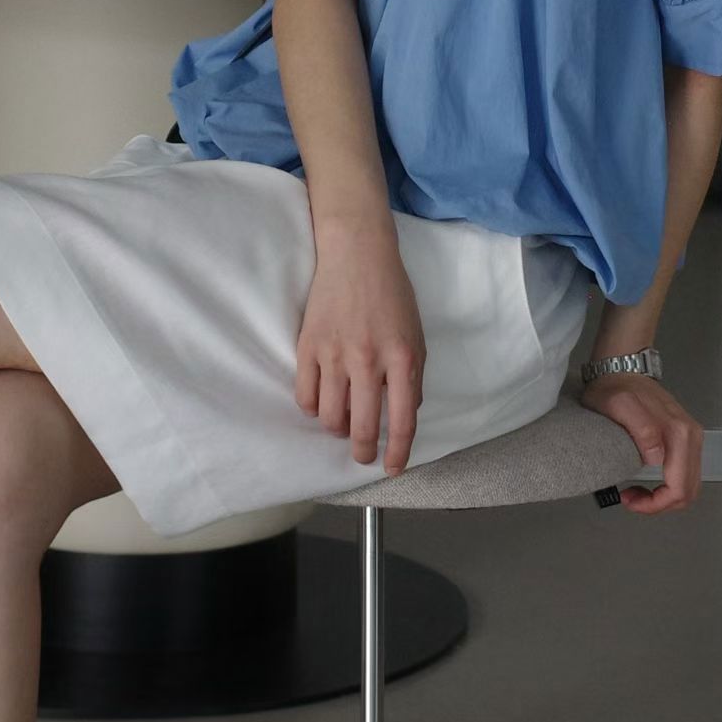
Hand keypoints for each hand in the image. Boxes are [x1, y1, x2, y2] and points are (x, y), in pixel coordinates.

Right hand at [295, 233, 426, 475]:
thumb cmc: (392, 295)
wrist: (357, 255)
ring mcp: (334, 355)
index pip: (402, 420)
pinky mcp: (308, 347)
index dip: (398, 452)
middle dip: (363, 452)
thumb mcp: (416, 336)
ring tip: (343, 424)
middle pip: (362, 427)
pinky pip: (305, 396)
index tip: (392, 467)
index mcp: (402, 359)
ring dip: (338, 430)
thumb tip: (402, 413)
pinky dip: (313, 408)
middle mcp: (368, 361)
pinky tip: (322, 402)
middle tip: (363, 455)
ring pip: (330, 418)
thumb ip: (412, 377)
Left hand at [576, 373, 703, 514]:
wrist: (622, 368)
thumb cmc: (616, 387)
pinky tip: (648, 481)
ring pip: (690, 485)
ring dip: (665, 497)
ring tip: (638, 492)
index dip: (656, 503)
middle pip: (690, 491)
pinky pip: (685, 474)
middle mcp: (691, 437)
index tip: (631, 500)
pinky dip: (669, 486)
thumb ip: (642, 429)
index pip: (679, 487)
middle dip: (661, 504)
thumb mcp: (619, 406)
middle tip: (633, 499)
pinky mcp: (686, 439)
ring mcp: (691, 438)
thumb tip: (657, 457)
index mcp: (679, 434)